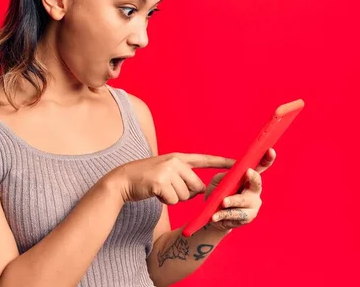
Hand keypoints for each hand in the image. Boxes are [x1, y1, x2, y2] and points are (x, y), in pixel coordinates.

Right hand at [106, 153, 234, 203]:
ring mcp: (167, 171)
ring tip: (160, 190)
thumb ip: (183, 176)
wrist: (122, 181)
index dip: (221, 162)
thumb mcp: (165, 171)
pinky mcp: (160, 183)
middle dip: (186, 193)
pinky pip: (174, 200)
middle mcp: (174, 162)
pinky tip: (155, 193)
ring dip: (174, 198)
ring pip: (186, 196)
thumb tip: (199, 190)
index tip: (238, 163)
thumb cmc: (145, 179)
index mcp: (177, 157)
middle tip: (168, 188)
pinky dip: (166, 201)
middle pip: (196, 186)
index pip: (204, 159)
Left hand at [205, 148, 276, 231]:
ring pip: (243, 201)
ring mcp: (253, 205)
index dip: (267, 159)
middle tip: (248, 172)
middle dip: (253, 177)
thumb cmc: (218, 194)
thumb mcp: (218, 182)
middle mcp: (254, 191)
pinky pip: (235, 214)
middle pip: (257, 183)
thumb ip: (224, 176)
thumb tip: (231, 172)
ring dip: (233, 200)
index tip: (270, 150)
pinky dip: (223, 214)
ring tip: (223, 202)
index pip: (260, 167)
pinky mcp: (247, 217)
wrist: (214, 216)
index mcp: (249, 179)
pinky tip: (215, 216)